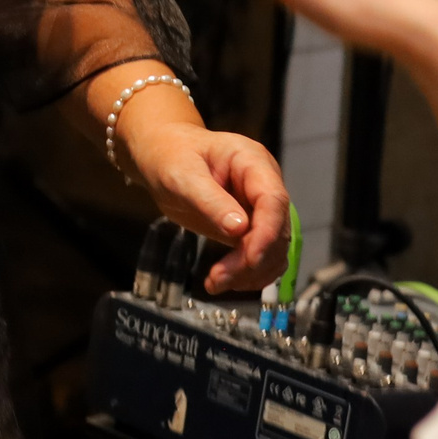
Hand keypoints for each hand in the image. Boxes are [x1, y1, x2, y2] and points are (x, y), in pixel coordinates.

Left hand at [119, 94, 293, 292]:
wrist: (161, 155)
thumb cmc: (170, 155)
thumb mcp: (183, 175)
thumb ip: (210, 200)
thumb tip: (239, 229)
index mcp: (253, 162)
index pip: (273, 201)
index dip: (267, 233)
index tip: (251, 258)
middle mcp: (264, 186)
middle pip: (276, 229)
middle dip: (253, 259)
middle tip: (219, 278)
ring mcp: (259, 208)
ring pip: (273, 248)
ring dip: (250, 272)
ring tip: (215, 283)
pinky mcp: (249, 227)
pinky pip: (260, 255)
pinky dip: (248, 273)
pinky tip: (223, 281)